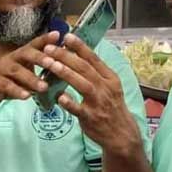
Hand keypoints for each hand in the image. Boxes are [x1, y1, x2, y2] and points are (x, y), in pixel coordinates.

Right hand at [0, 31, 60, 120]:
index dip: (44, 39)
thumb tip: (63, 70)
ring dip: (31, 78)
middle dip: (40, 57)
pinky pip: (6, 85)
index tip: (59, 35)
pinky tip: (27, 96)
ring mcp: (0, 70)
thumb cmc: (8, 82)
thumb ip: (40, 72)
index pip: (33, 44)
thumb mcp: (25, 76)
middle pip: (25, 53)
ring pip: (16, 71)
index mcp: (20, 55)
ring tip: (44, 87)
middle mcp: (10, 59)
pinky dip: (17, 91)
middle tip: (54, 63)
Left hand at [40, 34, 140, 154]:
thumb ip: (96, 73)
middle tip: (49, 48)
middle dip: (66, 56)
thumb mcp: (110, 87)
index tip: (67, 36)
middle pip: (85, 68)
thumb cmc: (111, 107)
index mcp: (110, 78)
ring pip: (82, 84)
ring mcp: (98, 103)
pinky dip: (69, 102)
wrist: (122, 134)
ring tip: (51, 64)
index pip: (94, 58)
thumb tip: (79, 55)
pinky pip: (78, 109)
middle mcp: (105, 88)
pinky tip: (59, 96)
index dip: (80, 47)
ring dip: (66, 73)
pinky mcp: (91, 118)